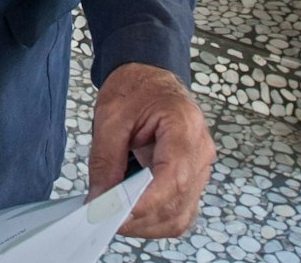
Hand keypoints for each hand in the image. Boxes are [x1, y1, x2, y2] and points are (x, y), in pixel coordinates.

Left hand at [88, 61, 214, 238]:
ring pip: (180, 214)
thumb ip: (105, 160)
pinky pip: (179, 210)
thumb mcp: (110, 117)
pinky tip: (132, 211)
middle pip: (178, 202)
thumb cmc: (135, 89)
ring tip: (115, 214)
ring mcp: (200, 166)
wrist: (150, 77)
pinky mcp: (192, 178)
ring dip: (147, 223)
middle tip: (103, 217)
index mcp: (185, 126)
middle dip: (140, 217)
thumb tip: (99, 200)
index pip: (174, 177)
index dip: (146, 202)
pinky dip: (155, 218)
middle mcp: (200, 150)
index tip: (116, 214)